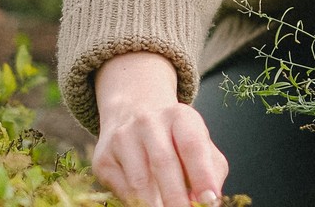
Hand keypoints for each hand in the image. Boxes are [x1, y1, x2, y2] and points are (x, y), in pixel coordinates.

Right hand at [92, 51, 228, 206]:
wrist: (133, 117)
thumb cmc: (176, 140)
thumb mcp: (201, 145)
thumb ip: (210, 171)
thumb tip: (206, 202)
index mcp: (179, 116)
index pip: (192, 145)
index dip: (202, 175)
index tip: (209, 200)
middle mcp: (148, 122)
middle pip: (163, 163)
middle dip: (176, 197)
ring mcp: (122, 138)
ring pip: (140, 181)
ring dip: (155, 204)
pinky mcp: (103, 158)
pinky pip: (122, 190)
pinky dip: (138, 204)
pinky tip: (148, 205)